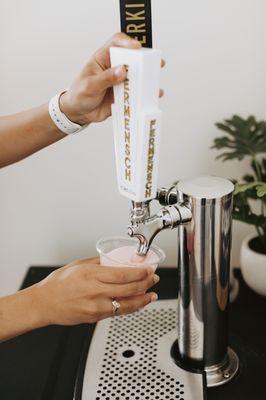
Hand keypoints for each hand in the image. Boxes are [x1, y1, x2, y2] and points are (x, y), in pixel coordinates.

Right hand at [32, 257, 158, 325]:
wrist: (44, 303)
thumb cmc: (58, 283)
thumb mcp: (79, 265)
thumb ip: (99, 263)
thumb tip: (116, 259)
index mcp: (91, 275)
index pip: (122, 274)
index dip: (140, 273)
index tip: (149, 269)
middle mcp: (95, 292)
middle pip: (129, 289)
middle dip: (146, 284)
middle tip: (153, 279)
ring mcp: (96, 307)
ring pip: (126, 305)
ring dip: (143, 299)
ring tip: (151, 294)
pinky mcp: (95, 318)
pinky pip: (118, 312)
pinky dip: (130, 307)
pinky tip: (137, 303)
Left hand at [60, 32, 163, 125]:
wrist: (79, 113)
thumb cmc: (79, 95)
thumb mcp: (90, 86)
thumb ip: (106, 78)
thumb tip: (122, 70)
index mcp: (103, 59)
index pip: (116, 43)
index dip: (127, 42)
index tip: (137, 47)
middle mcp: (114, 68)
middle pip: (132, 58)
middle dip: (145, 59)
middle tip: (155, 62)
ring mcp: (120, 81)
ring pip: (137, 76)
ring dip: (147, 78)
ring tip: (155, 81)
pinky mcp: (124, 94)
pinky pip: (137, 93)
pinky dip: (146, 94)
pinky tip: (152, 97)